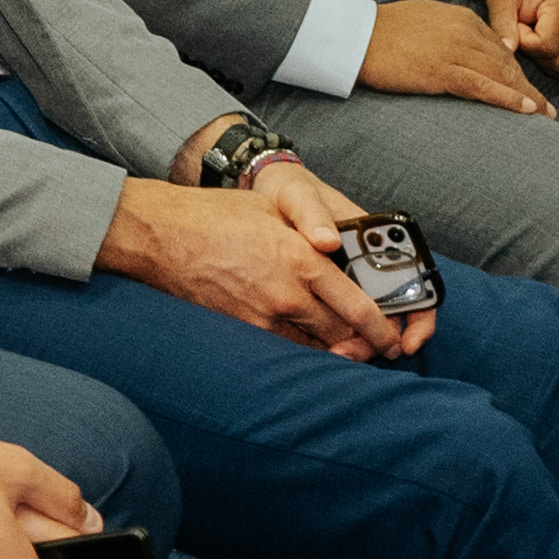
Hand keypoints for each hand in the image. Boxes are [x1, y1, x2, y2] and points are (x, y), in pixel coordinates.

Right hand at [99, 173, 409, 359]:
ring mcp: (263, 317)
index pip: (357, 306)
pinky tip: (310, 346)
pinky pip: (285, 350)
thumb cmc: (219, 214)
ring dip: (335, 351)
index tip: (394, 339)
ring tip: (349, 350)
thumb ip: (313, 226)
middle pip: (341, 334)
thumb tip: (340, 246)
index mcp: (302, 259)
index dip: (382, 328)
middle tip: (377, 347)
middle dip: (364, 344)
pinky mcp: (242, 329)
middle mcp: (287, 294)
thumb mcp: (275, 206)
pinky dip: (304, 351)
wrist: (163, 235)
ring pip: (315, 348)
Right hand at [354, 0, 544, 112]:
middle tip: (547, 109)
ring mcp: (456, 51)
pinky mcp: (443, 71)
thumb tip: (472, 49)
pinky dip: (508, 99)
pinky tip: (526, 110)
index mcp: (462, 19)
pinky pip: (483, 87)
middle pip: (507, 64)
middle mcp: (465, 32)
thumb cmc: (386, 31)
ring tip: (545, 115)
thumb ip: (454, 32)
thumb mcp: (428, 21)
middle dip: (529, 87)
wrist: (359, 35)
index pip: (499, 49)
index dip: (517, 72)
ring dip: (527, 97)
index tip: (529, 89)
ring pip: (501, 75)